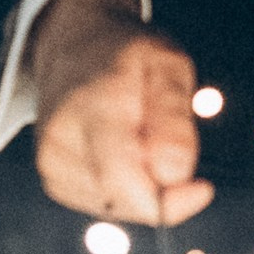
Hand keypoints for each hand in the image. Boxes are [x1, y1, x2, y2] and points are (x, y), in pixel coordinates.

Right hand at [29, 0, 213, 224]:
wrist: (73, 46)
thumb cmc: (128, 55)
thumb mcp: (168, 65)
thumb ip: (174, 119)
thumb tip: (173, 175)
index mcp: (95, 104)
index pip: (124, 180)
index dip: (170, 200)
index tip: (203, 187)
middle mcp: (62, 136)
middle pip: (125, 201)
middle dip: (162, 190)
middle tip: (173, 149)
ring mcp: (51, 160)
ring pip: (117, 207)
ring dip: (143, 186)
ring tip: (141, 139)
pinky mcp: (52, 177)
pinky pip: (104, 205)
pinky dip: (124, 189)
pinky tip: (125, 153)